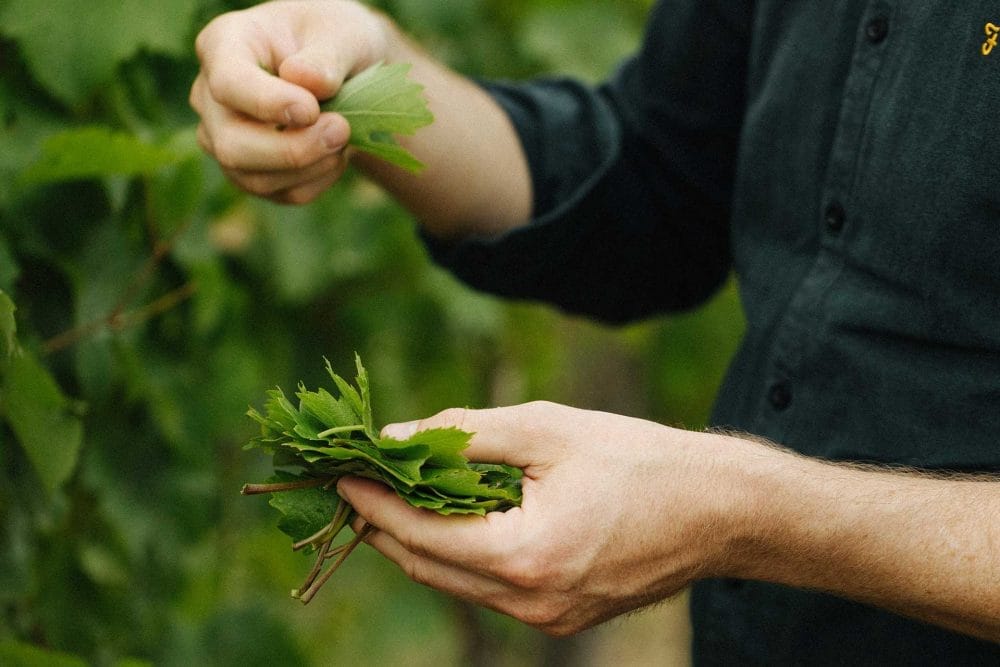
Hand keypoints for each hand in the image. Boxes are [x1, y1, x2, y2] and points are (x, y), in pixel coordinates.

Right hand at [189, 1, 389, 203]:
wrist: (347, 70)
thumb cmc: (336, 39)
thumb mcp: (342, 33)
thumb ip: (326, 57)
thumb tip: (305, 82)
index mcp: (224, 44)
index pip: (228, 83)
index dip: (268, 103)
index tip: (312, 110)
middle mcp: (211, 96)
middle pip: (231, 144)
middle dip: (291, 150)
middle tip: (342, 131)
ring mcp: (225, 138)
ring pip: (254, 178)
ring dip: (310, 167)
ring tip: (345, 138)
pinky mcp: (250, 171)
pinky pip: (282, 193)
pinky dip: (318, 180)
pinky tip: (336, 154)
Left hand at [337, 401, 747, 635]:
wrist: (720, 511)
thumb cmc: (639, 459)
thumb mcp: (547, 429)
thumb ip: (464, 434)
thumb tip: (397, 436)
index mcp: (524, 557)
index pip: (419, 535)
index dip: (373, 502)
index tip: (341, 472)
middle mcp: (530, 603)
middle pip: (428, 567)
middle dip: (386, 524)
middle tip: (360, 480)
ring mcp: (547, 619)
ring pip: (457, 581)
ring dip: (421, 539)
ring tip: (398, 492)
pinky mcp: (562, 616)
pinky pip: (490, 588)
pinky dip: (462, 552)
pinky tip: (454, 515)